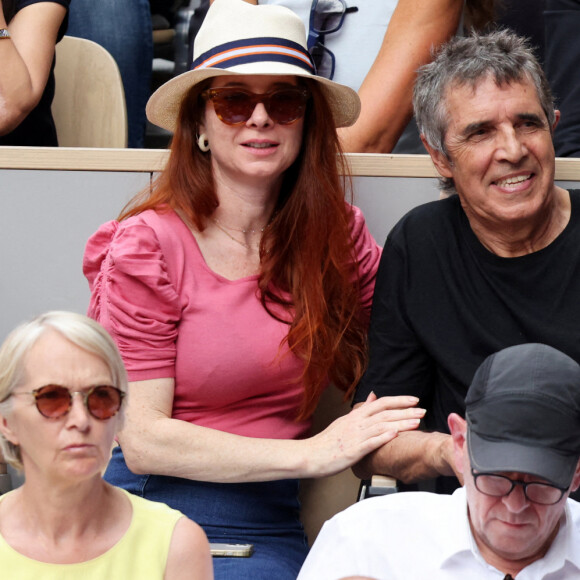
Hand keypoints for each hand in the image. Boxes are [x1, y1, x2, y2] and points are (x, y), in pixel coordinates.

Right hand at [305, 392, 424, 477]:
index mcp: (355, 416)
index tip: (414, 400)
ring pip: (381, 426)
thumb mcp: (344, 421)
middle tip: (422, 410)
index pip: (380, 403)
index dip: (398, 400)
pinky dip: (383, 437)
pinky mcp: (353, 450)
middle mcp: (356, 423)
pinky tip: (395, 434)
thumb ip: (361, 410)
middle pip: (384, 413)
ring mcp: (355, 436)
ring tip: (417, 422)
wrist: (310, 455)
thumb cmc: (328, 442)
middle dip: (405, 411)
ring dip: (400, 423)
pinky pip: (370, 442)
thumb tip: (373, 396)